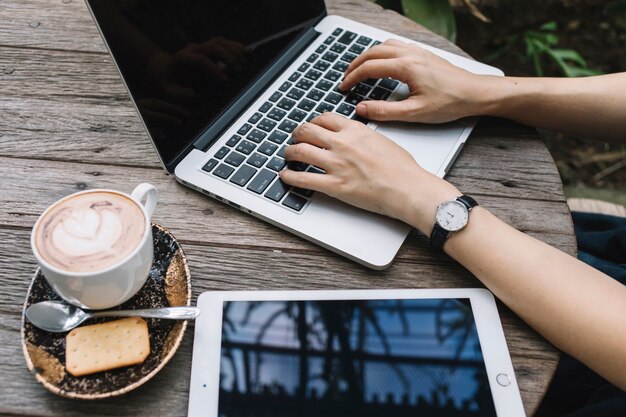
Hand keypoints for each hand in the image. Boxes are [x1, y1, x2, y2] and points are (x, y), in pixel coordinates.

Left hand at [279, 113, 459, 233]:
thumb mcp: (382, 141)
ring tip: (287, 155)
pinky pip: (304, 178)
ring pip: (300, 151)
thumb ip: (364, 137)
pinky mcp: (335, 185)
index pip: (325, 119)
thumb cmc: (402, 168)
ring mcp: (337, 164)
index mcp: (356, 130)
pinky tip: (285, 176)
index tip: (310, 127)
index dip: (313, 122)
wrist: (408, 187)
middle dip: (297, 134)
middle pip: (307, 131)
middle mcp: (342, 143)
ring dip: (289, 152)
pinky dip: (290, 177)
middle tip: (294, 138)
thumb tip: (355, 138)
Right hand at [339, 39, 494, 122]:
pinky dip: (381, 51)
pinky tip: (381, 61)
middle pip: (373, 52)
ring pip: (384, 45)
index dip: (353, 78)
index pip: (370, 68)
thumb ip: (385, 111)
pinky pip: (396, 45)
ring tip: (358, 68)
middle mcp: (410, 54)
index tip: (344, 87)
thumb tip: (363, 109)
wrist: (476, 93)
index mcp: (406, 67)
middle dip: (355, 65)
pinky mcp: (423, 54)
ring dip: (368, 55)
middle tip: (345, 78)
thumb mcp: (415, 113)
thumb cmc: (451, 102)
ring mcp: (418, 52)